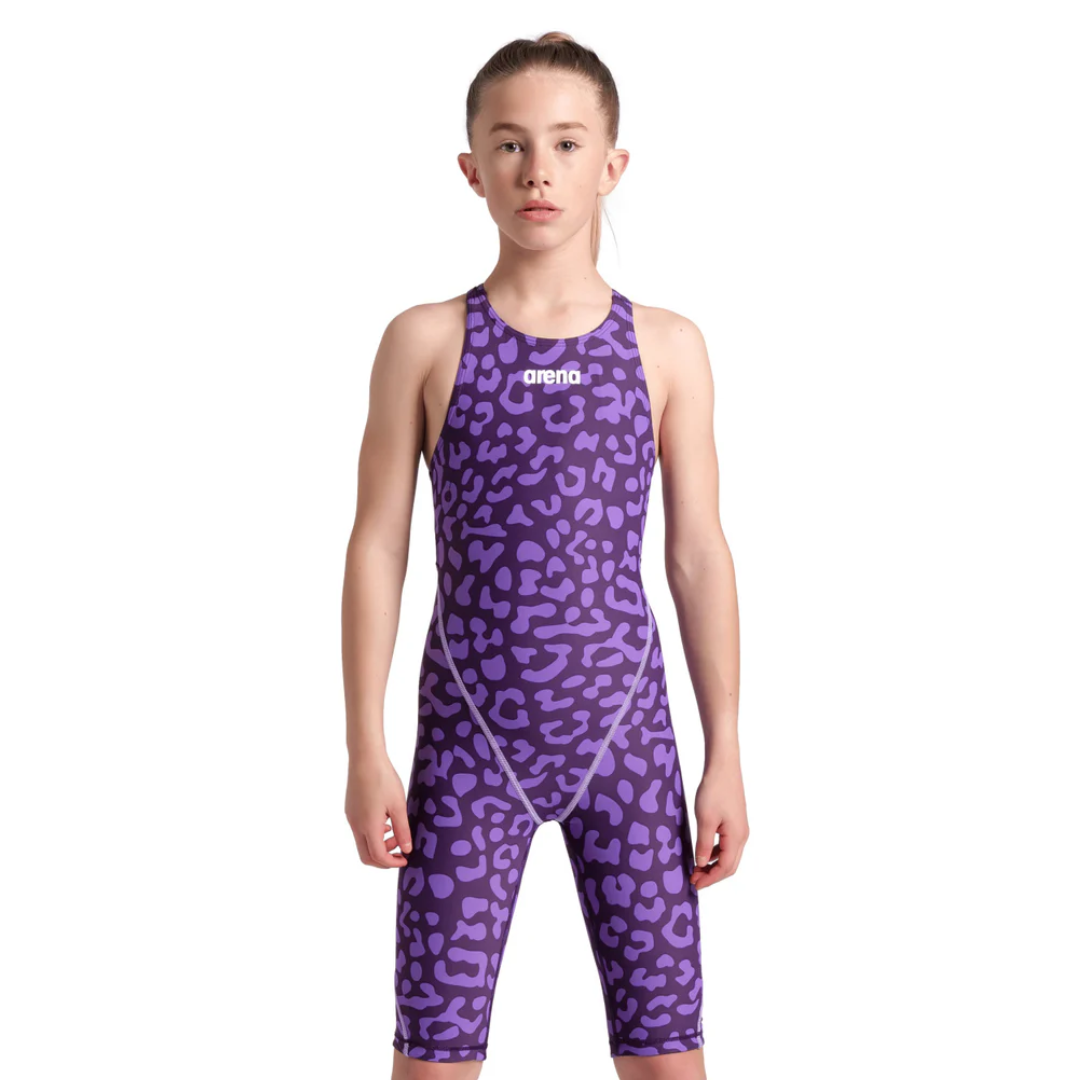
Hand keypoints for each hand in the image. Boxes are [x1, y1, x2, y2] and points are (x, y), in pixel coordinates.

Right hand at [345, 754, 412, 868]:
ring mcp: (351, 818)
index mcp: (368, 826)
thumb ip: (402, 829)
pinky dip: (372, 834)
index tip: (405, 859)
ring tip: (395, 833)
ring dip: (378, 845)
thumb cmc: (383, 779)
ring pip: (362, 843)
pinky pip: (360, 830)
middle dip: (383, 860)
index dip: (392, 862)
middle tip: (399, 853)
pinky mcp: (350, 810)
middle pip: (366, 856)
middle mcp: (356, 825)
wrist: (365, 758)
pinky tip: (385, 821)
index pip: (378, 856)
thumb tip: (406, 849)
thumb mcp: (398, 805)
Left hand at [690, 753, 748, 889]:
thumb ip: (703, 844)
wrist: (723, 766)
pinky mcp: (735, 821)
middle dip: (712, 875)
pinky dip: (715, 853)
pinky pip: (727, 845)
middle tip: (694, 880)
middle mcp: (742, 836)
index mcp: (737, 837)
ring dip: (713, 865)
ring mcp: (740, 829)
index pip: (725, 868)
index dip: (710, 879)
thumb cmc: (714, 790)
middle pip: (730, 866)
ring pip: (729, 856)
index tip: (694, 884)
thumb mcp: (705, 819)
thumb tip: (701, 865)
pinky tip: (703, 852)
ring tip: (696, 868)